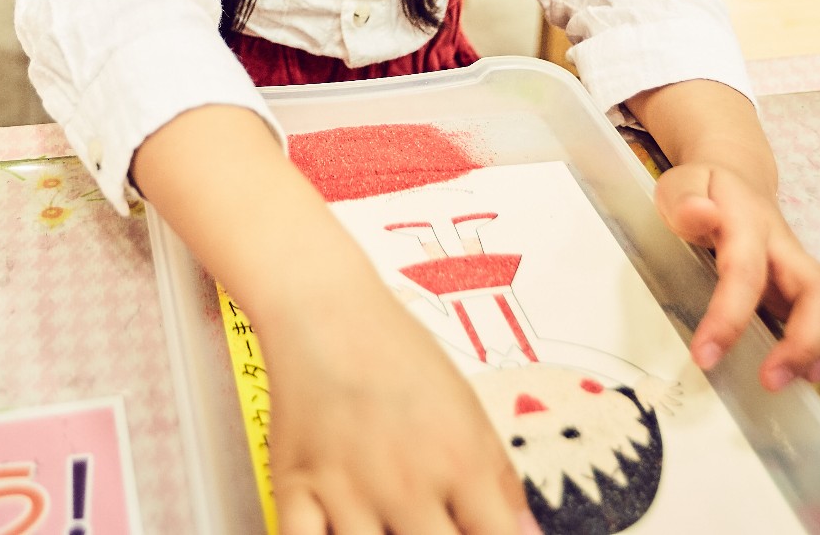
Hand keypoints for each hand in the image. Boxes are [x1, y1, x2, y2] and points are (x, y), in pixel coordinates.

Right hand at [129, 108, 531, 534]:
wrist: (324, 306)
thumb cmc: (397, 351)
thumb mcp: (468, 407)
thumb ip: (499, 480)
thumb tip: (526, 533)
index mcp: (459, 463)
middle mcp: (406, 484)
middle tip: (428, 524)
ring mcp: (347, 490)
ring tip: (388, 525)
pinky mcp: (293, 488)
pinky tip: (337, 530)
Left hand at [655, 162, 819, 388]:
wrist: (736, 179)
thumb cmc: (705, 191)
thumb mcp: (681, 185)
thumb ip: (684, 199)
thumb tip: (699, 212)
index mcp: (747, 226)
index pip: (745, 271)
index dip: (729, 317)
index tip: (706, 357)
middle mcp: (787, 247)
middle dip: (804, 344)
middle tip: (771, 381)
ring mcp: (808, 264)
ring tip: (808, 378)